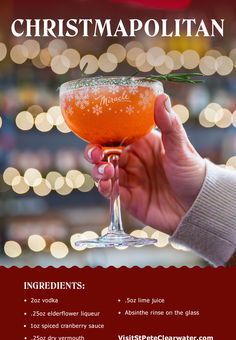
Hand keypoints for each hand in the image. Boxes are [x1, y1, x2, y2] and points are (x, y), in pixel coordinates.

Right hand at [84, 94, 205, 234]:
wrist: (198, 208)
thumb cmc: (193, 174)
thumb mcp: (180, 148)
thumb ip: (169, 125)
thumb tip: (161, 97)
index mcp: (143, 144)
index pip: (118, 134)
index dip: (104, 131)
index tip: (96, 129)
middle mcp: (134, 160)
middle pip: (105, 153)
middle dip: (95, 152)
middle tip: (95, 154)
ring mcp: (130, 179)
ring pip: (104, 171)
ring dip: (99, 169)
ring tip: (107, 171)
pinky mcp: (128, 198)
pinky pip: (109, 191)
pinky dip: (104, 188)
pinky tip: (106, 184)